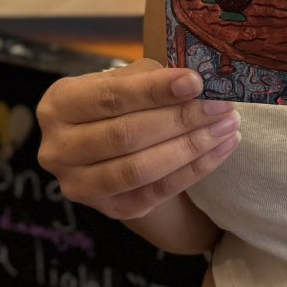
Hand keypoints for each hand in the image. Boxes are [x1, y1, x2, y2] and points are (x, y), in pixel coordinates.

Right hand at [36, 59, 240, 221]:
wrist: (111, 146)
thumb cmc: (119, 102)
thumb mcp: (124, 79)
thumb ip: (150, 78)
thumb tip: (193, 82)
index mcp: (59, 104)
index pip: (110, 97)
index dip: (155, 90)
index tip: (196, 82)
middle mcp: (58, 148)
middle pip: (126, 136)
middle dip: (181, 119)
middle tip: (222, 106)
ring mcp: (80, 185)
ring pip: (139, 169)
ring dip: (191, 148)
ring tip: (228, 127)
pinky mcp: (110, 209)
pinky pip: (156, 193)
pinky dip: (194, 170)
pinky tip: (221, 149)